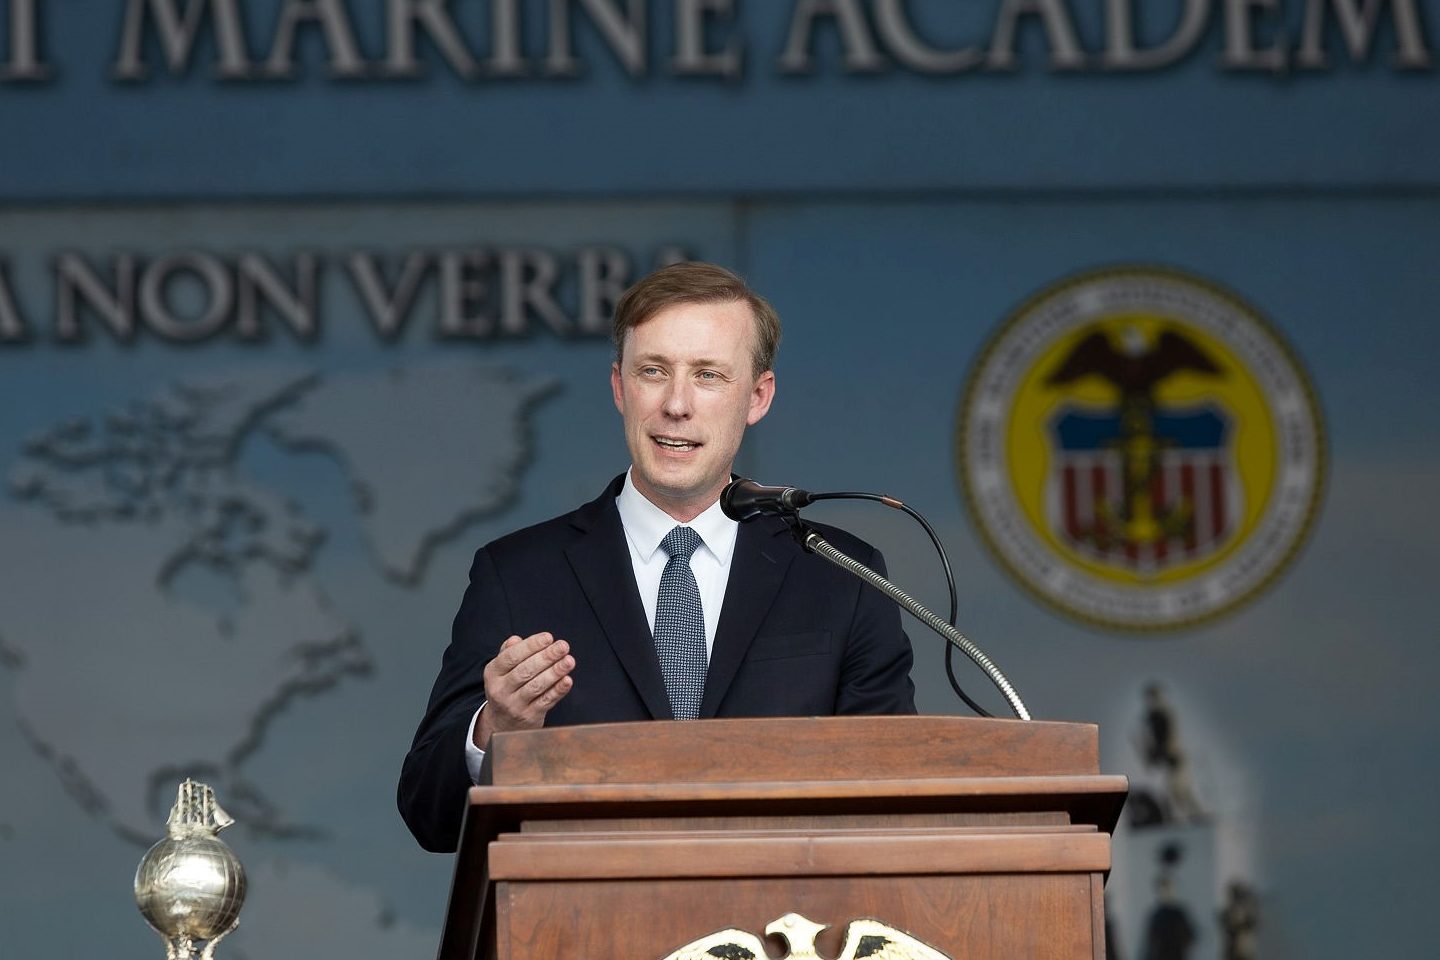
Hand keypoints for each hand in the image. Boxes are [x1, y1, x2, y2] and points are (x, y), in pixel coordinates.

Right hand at [474, 632, 574, 746]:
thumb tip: (517, 639)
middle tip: (563, 646)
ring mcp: (514, 705)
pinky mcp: (529, 717)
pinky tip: (567, 680)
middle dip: (547, 657)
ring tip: (569, 661)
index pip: (511, 656)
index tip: (548, 637)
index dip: (531, 645)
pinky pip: (545, 701)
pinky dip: (557, 690)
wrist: (502, 724)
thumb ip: (509, 652)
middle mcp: (500, 690)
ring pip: (536, 686)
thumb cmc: (507, 688)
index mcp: (492, 673)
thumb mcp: (501, 670)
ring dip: (555, 672)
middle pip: (525, 671)